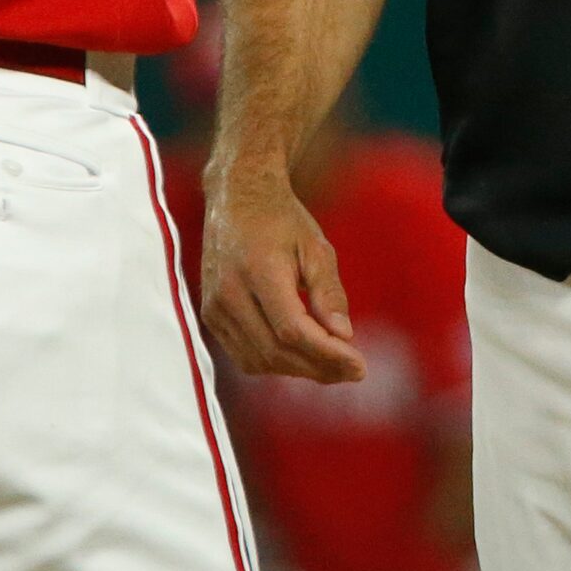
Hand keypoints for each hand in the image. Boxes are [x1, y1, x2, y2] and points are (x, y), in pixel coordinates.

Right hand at [200, 164, 364, 383]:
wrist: (237, 199)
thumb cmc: (282, 220)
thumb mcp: (316, 248)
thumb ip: (329, 293)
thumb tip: (344, 337)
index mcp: (257, 269)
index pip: (292, 330)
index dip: (327, 354)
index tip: (360, 367)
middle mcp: (228, 292)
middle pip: (276, 351)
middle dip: (319, 367)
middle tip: (354, 371)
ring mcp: (214, 307)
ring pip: (259, 361)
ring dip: (299, 370)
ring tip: (333, 365)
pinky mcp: (210, 316)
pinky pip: (244, 356)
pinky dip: (276, 364)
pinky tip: (303, 357)